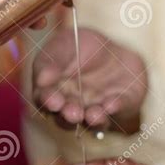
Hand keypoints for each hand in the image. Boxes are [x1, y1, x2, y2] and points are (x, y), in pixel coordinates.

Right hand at [33, 27, 147, 128]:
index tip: (52, 101)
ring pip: (93, 120)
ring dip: (93, 118)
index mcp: (53, 91)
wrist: (112, 45)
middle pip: (67, 117)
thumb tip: (42, 79)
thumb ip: (50, 61)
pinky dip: (116, 107)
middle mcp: (73, 105)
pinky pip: (120, 108)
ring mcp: (98, 107)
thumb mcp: (62, 44)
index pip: (45, 99)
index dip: (47, 101)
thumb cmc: (79, 46)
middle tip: (72, 113)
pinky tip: (112, 104)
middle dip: (69, 116)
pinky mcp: (122, 104)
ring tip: (93, 115)